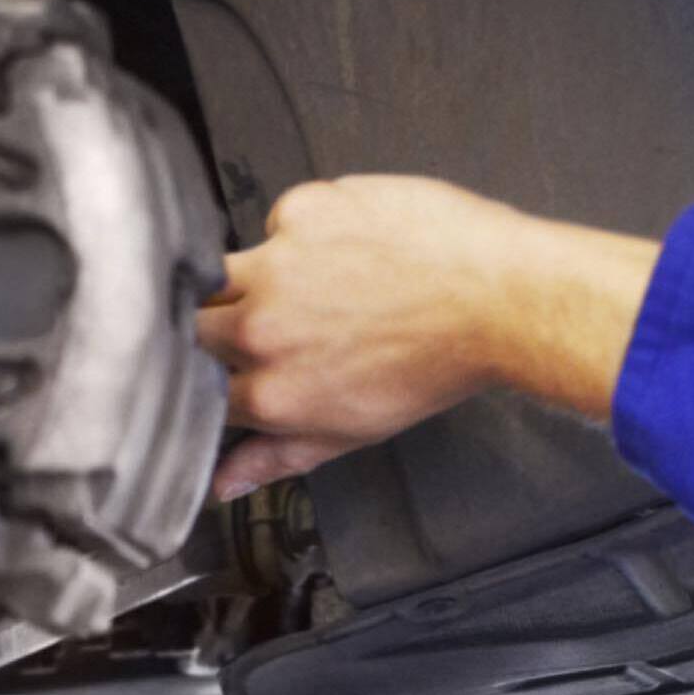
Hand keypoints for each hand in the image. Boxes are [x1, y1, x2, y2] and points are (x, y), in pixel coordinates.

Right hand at [195, 176, 659, 499]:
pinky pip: (280, 221)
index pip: (201, 388)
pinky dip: (305, 234)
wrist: (497, 296)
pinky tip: (350, 248)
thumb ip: (279, 456)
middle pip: (196, 326)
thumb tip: (226, 483)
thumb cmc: (440, 362)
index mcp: (271, 392)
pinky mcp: (301, 211)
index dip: (214, 377)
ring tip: (312, 283)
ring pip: (222, 270)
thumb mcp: (354, 430)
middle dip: (219, 328)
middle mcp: (263, 329)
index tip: (233, 370)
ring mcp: (277, 264)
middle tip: (275, 322)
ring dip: (253, 279)